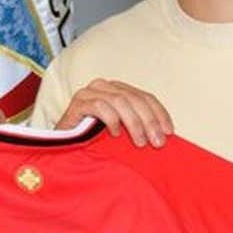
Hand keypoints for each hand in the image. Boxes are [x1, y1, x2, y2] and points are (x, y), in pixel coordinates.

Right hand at [54, 79, 173, 147]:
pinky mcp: (77, 103)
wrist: (64, 146)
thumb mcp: (122, 131)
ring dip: (134, 123)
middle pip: (134, 98)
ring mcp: (89, 92)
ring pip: (119, 101)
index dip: (159, 113)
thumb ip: (139, 126)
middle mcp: (104, 86)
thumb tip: (165, 135)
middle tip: (157, 142)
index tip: (169, 132)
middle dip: (149, 121)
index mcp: (118, 90)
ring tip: (140, 142)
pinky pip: (99, 106)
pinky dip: (111, 119)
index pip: (145, 96)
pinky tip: (115, 134)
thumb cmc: (94, 140)